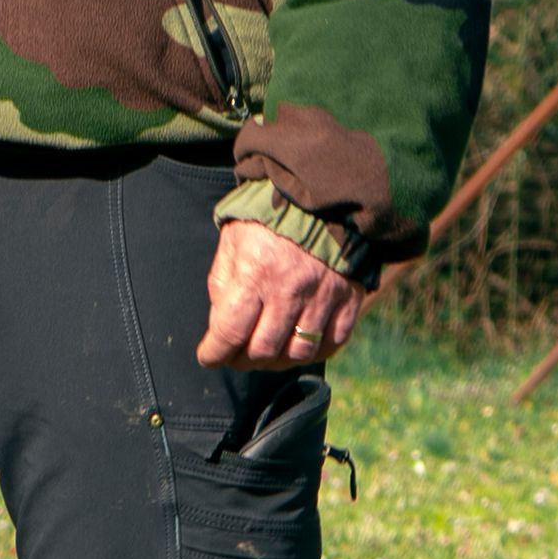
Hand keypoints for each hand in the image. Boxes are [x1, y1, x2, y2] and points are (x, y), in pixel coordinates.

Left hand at [197, 220, 362, 369]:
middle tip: (235, 357)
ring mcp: (323, 296)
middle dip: (242, 361)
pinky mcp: (349, 297)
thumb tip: (221, 325)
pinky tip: (298, 347)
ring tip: (266, 355)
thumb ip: (223, 285)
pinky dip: (314, 353)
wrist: (321, 196)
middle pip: (264, 350)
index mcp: (255, 272)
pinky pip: (333, 342)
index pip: (230, 332)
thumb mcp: (232, 243)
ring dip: (277, 362)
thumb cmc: (268, 219)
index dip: (215, 353)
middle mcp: (290, 289)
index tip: (209, 357)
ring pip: (299, 352)